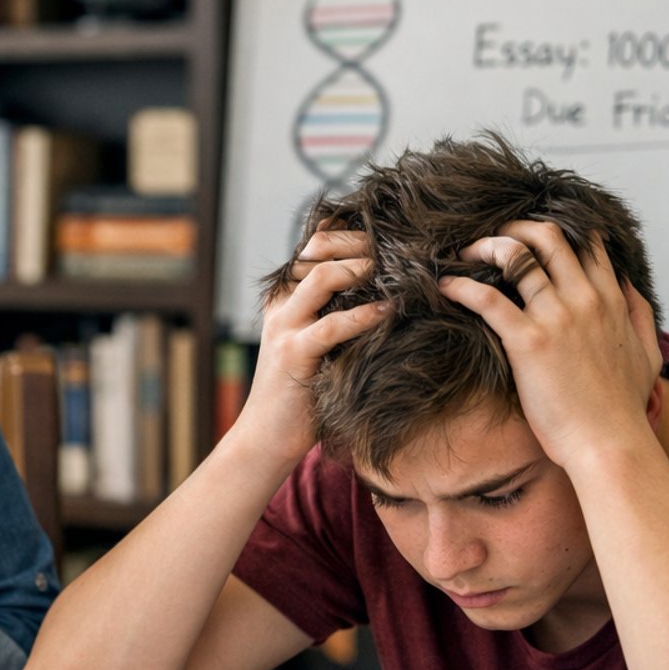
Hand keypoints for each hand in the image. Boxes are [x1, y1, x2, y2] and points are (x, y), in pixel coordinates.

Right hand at [236, 226, 386, 464]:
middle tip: (402, 246)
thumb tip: (386, 290)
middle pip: (319, 249)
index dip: (355, 233)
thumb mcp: (317, 344)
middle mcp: (282, 303)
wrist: (266, 436)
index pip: (317, 243)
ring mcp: (285, 326)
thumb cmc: (301, 392)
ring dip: (364, 268)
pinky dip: (364, 315)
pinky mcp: (294, 353)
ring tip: (398, 269)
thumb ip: (337, 314)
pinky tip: (389, 311)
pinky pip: (332, 325)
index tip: (394, 236)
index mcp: (286, 296)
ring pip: (323, 276)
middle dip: (363, 242)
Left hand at [437, 220, 660, 471]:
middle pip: (547, 236)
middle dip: (514, 226)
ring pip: (516, 255)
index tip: (528, 237)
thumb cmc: (623, 408)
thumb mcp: (648, 353)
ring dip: (483, 247)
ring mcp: (557, 316)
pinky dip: (462, 286)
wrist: (610, 443)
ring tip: (461, 255)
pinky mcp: (529, 341)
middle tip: (490, 236)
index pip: (585, 242)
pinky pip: (488, 299)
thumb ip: (639, 312)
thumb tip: (627, 282)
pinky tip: (445, 286)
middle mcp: (585, 298)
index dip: (556, 230)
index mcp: (610, 299)